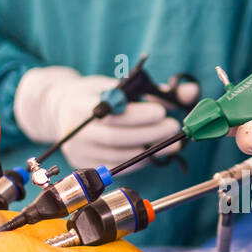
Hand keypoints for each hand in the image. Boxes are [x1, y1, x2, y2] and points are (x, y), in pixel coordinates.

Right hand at [14, 66, 180, 172]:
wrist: (61, 109)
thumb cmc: (97, 94)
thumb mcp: (118, 84)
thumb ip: (153, 89)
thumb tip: (190, 91)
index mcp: (79, 104)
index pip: (113, 114)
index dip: (139, 116)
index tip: (162, 111)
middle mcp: (75, 130)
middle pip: (116, 138)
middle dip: (149, 135)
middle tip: (173, 128)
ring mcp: (78, 150)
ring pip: (118, 156)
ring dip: (149, 151)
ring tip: (171, 143)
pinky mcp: (84, 164)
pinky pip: (116, 167)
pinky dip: (138, 161)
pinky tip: (154, 152)